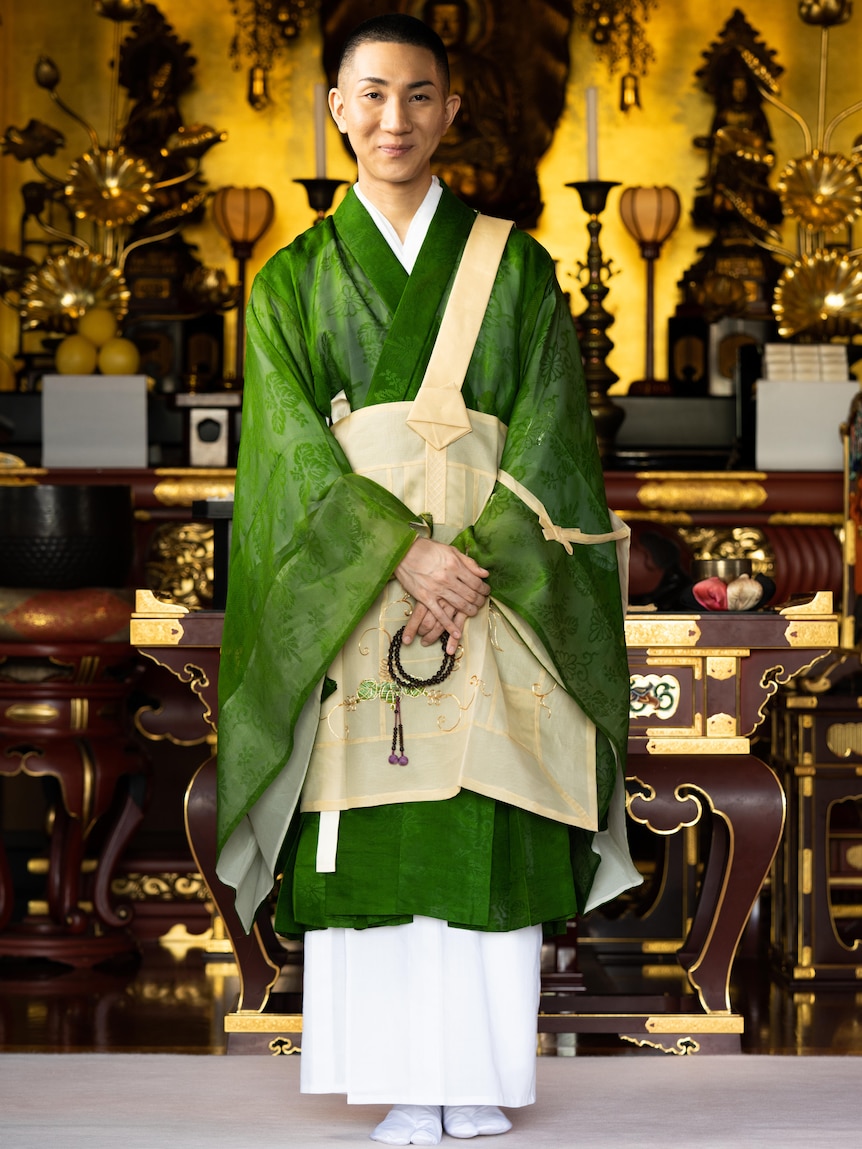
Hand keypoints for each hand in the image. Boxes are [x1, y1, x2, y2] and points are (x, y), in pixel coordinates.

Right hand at [395, 538, 489, 655]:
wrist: (403, 552)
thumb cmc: (427, 549)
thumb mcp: (450, 550)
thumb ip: (468, 562)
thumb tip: (485, 573)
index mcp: (455, 565)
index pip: (476, 582)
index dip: (484, 589)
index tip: (486, 592)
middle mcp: (448, 578)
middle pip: (470, 595)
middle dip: (479, 601)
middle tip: (482, 603)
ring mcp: (436, 590)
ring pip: (459, 605)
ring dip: (469, 611)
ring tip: (474, 612)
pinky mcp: (425, 598)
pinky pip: (439, 615)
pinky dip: (449, 626)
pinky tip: (456, 633)